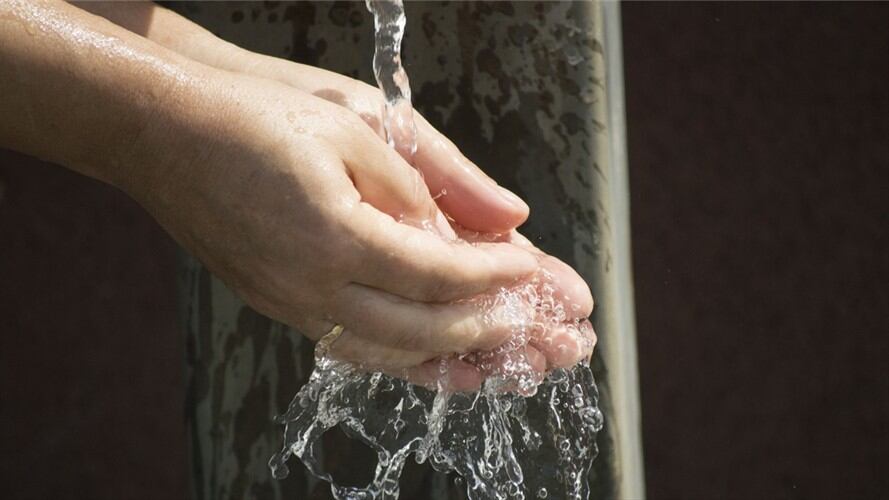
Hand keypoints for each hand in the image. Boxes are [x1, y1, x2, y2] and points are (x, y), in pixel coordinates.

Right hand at [124, 71, 544, 389]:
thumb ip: (428, 179)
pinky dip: (400, 352)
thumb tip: (500, 213)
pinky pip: (349, 345)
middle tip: (534, 329)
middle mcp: (309, 286)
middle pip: (419, 330)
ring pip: (384, 353)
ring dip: (447, 356)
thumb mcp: (352, 126)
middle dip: (485, 331)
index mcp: (335, 236)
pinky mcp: (274, 303)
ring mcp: (287, 303)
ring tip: (496, 356)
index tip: (532, 271)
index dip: (494, 277)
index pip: (439, 274)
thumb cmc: (254, 117)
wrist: (160, 134)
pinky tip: (430, 350)